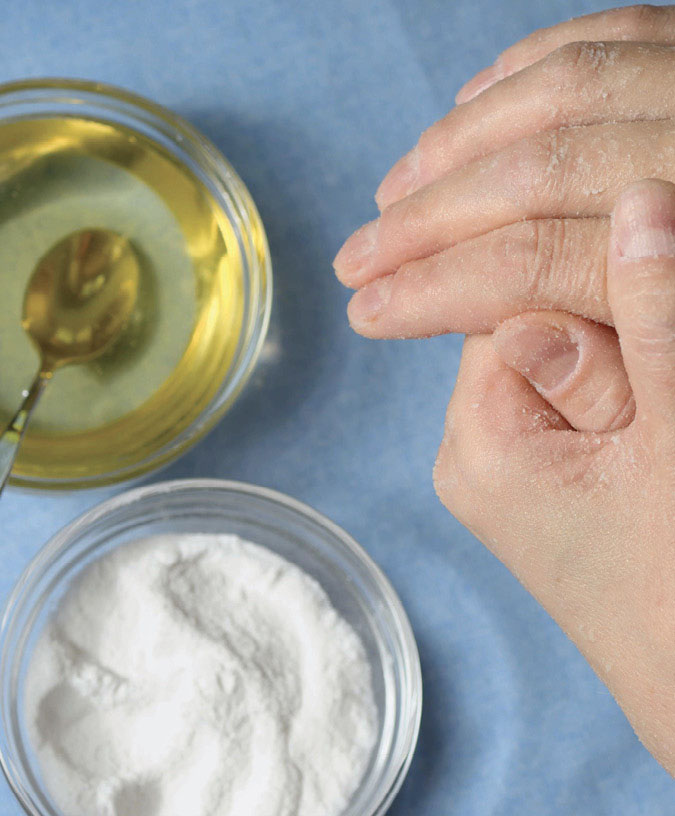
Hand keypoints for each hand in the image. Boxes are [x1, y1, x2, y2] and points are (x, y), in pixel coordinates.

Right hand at [333, 5, 674, 338]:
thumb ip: (608, 374)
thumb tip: (514, 336)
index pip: (539, 261)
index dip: (439, 290)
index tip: (371, 311)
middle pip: (534, 172)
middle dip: (427, 222)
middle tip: (359, 259)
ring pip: (559, 89)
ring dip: (456, 144)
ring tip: (395, 195)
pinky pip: (606, 36)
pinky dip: (523, 73)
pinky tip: (467, 107)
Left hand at [433, 179, 674, 774]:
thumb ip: (654, 321)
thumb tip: (637, 206)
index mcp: (484, 439)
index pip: (508, 301)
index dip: (588, 283)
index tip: (647, 311)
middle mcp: (473, 456)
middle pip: (532, 331)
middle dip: (610, 335)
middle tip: (657, 417)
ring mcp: (505, 478)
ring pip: (563, 369)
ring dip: (625, 372)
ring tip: (656, 446)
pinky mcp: (541, 494)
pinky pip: (575, 413)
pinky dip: (622, 406)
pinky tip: (650, 447)